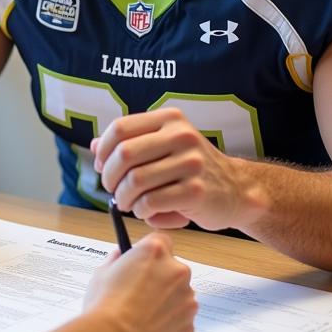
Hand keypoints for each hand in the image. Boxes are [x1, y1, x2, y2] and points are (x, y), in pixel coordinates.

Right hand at [84, 231, 196, 331]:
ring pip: (180, 295)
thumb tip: (121, 257)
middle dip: (160, 277)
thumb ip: (117, 260)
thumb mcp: (102, 272)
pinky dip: (169, 323)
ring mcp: (187, 300)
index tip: (143, 261)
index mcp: (154, 251)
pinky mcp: (190, 326)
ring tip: (142, 315)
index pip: (162, 240)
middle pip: (174, 268)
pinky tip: (149, 330)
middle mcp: (177, 271)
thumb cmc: (104, 306)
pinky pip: (181, 319)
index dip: (151, 252)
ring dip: (167, 301)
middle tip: (139, 292)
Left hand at [91, 108, 261, 231]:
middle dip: (110, 178)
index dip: (104, 151)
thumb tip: (95, 146)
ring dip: (124, 198)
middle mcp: (181, 136)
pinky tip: (148, 212)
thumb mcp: (163, 147)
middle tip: (114, 191)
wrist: (236, 190)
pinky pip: (152, 202)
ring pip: (135, 181)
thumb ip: (130, 143)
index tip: (103, 168)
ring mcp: (191, 163)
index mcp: (169, 119)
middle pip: (124, 154)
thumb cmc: (192, 169)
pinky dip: (142, 211)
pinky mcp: (196, 191)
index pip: (120, 128)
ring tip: (129, 204)